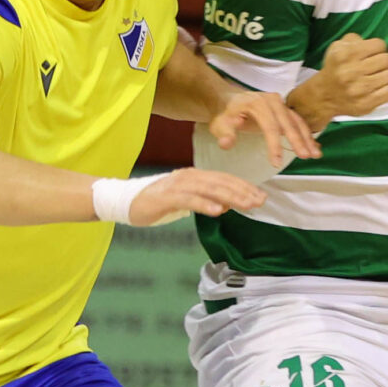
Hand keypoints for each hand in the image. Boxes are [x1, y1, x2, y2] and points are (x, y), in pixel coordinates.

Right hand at [128, 168, 269, 225]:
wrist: (127, 201)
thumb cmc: (157, 203)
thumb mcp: (186, 201)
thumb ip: (205, 201)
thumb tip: (225, 206)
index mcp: (195, 176)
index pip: (224, 179)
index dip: (244, 187)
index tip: (260, 197)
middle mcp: (189, 177)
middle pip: (221, 182)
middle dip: (242, 192)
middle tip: (260, 201)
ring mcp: (177, 185)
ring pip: (209, 189)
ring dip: (230, 197)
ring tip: (246, 205)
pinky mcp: (166, 196)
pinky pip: (189, 199)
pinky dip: (205, 204)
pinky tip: (218, 210)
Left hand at [207, 89, 321, 170]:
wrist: (226, 100)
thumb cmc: (224, 114)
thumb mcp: (219, 125)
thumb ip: (224, 134)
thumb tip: (227, 143)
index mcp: (257, 103)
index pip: (269, 126)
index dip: (274, 145)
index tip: (277, 162)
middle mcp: (271, 100)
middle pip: (287, 122)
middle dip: (298, 140)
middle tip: (306, 156)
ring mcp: (280, 103)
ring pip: (296, 121)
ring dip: (306, 138)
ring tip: (315, 154)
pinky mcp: (284, 109)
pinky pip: (297, 121)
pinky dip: (306, 134)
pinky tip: (314, 146)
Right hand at [294, 32, 387, 125]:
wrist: (323, 97)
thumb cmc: (335, 68)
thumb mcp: (337, 47)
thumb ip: (354, 39)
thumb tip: (372, 44)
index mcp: (346, 55)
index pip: (379, 45)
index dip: (378, 47)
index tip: (373, 53)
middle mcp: (352, 72)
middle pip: (386, 59)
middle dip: (382, 60)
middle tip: (376, 65)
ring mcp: (359, 90)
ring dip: (385, 74)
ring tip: (377, 76)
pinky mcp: (365, 104)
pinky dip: (386, 88)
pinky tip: (378, 87)